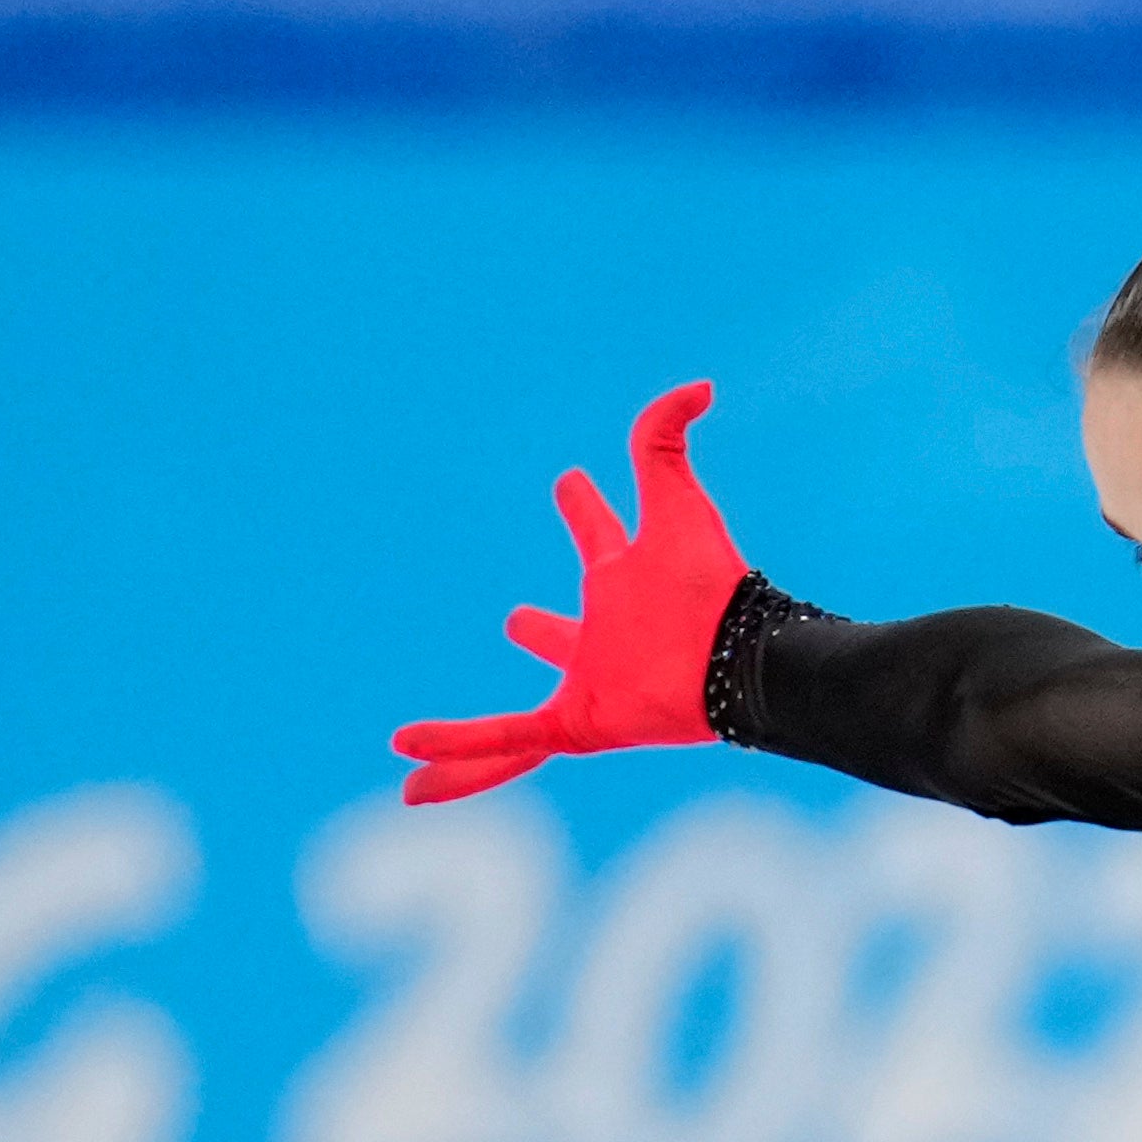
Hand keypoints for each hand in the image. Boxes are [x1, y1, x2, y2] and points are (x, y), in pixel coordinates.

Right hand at [389, 379, 748, 805]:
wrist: (737, 658)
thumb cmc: (710, 587)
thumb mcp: (676, 500)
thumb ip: (668, 437)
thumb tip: (700, 385)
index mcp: (624, 580)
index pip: (598, 536)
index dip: (584, 508)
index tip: (570, 481)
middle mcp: (605, 640)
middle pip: (567, 636)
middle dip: (545, 631)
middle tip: (514, 619)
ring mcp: (589, 687)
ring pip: (521, 717)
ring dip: (471, 733)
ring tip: (416, 742)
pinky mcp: (578, 725)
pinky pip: (507, 743)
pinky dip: (458, 751)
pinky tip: (405, 756)